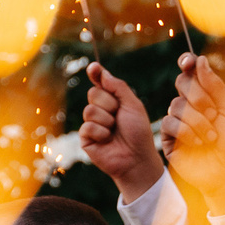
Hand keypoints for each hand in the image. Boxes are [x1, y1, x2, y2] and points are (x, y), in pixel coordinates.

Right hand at [78, 63, 163, 203]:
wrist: (137, 157)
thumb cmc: (138, 132)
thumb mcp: (133, 105)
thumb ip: (118, 87)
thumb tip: (100, 70)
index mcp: (113, 100)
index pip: (100, 83)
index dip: (96, 74)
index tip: (94, 67)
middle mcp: (100, 110)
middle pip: (93, 93)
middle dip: (109, 104)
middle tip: (119, 116)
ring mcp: (92, 123)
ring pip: (89, 110)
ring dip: (106, 120)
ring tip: (114, 131)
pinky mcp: (85, 138)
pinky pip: (87, 126)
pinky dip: (101, 133)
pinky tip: (107, 140)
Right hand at [165, 52, 224, 214]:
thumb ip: (215, 85)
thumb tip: (199, 60)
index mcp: (208, 96)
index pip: (191, 73)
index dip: (187, 63)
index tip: (187, 61)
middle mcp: (191, 106)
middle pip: (182, 83)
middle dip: (198, 96)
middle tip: (213, 113)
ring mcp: (179, 122)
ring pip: (176, 105)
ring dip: (196, 120)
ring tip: (211, 137)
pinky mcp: (169, 139)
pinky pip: (168, 123)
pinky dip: (185, 131)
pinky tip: (199, 143)